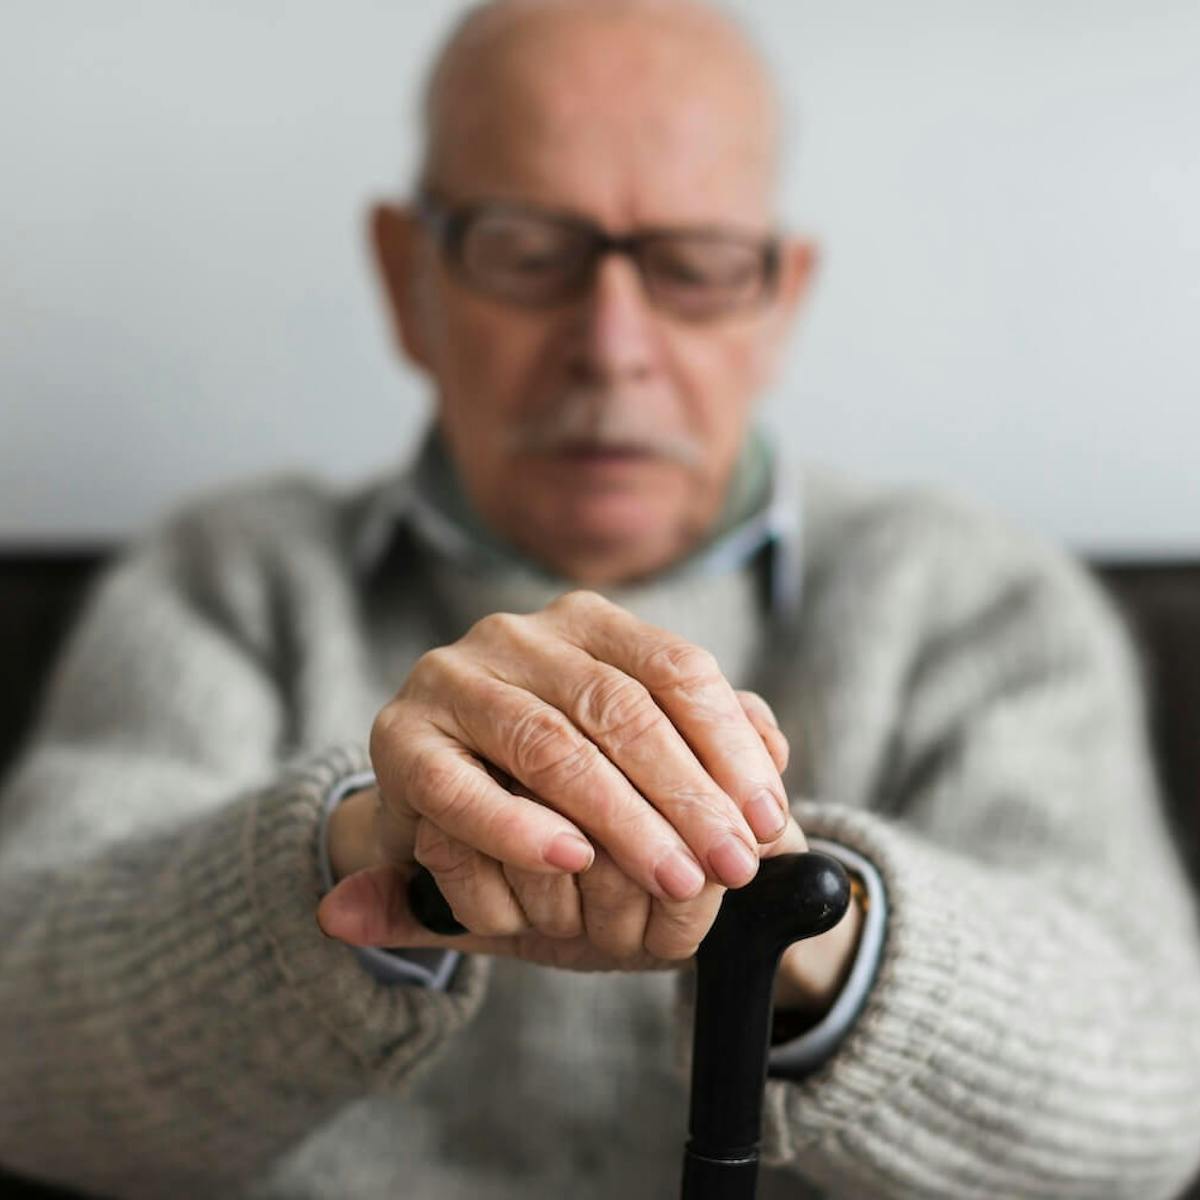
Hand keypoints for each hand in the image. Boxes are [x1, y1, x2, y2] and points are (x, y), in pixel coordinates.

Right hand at [318, 591, 794, 967]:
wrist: (443, 802)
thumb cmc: (558, 783)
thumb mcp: (637, 754)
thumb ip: (707, 741)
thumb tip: (775, 752)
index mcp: (588, 622)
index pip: (677, 668)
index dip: (730, 744)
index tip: (767, 819)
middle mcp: (519, 635)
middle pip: (621, 708)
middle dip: (686, 794)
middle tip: (730, 864)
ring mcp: (454, 679)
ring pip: (551, 746)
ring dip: (622, 819)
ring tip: (674, 879)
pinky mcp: (400, 738)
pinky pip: (460, 787)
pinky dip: (516, 827)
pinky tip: (569, 862)